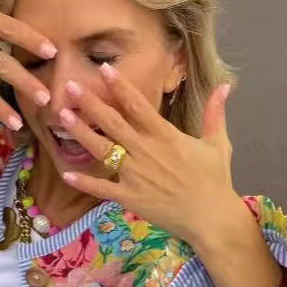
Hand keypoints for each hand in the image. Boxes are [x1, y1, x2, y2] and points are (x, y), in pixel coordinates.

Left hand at [60, 65, 244, 248]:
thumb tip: (224, 86)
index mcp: (165, 136)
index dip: (119, 86)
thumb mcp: (218, 144)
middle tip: (70, 86)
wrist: (211, 218)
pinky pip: (103, 189)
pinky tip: (67, 174)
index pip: (137, 105)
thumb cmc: (215, 181)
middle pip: (113, 122)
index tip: (103, 69)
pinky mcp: (129, 198)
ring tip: (62, 115)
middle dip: (90, 103)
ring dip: (81, 132)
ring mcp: (135, 175)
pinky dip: (85, 183)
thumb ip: (215, 113)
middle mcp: (146, 151)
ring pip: (103, 149)